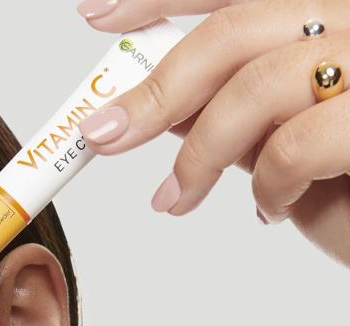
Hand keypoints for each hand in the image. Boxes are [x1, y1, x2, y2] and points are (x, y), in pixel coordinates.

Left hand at [74, 0, 349, 267]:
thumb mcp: (277, 135)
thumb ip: (229, 105)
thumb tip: (155, 96)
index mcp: (328, 14)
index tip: (97, 13)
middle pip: (234, 32)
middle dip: (154, 91)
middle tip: (103, 136)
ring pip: (258, 86)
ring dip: (201, 155)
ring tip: (177, 198)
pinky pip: (296, 145)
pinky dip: (266, 186)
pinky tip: (272, 207)